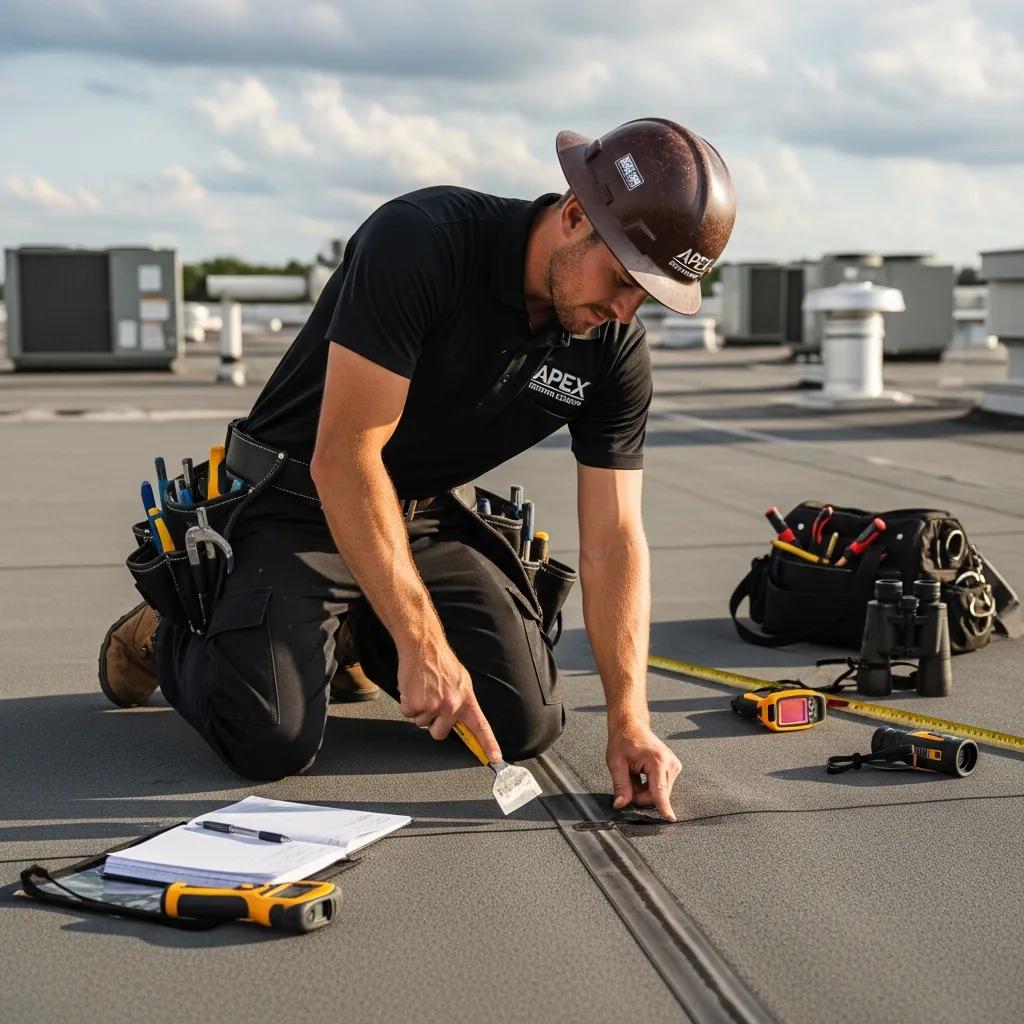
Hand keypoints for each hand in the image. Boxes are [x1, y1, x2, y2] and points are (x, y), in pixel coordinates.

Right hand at [396, 637, 501, 762]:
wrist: (423, 647)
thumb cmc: (441, 662)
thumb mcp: (460, 681)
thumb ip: (462, 702)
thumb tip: (462, 720)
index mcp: (466, 699)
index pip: (481, 726)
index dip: (488, 744)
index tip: (494, 758)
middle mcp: (451, 705)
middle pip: (439, 733)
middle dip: (433, 724)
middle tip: (432, 703)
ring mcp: (433, 705)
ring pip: (421, 723)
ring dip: (420, 709)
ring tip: (424, 690)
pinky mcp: (416, 703)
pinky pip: (408, 714)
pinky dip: (408, 703)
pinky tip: (414, 688)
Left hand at [606, 724, 681, 821]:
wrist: (631, 726)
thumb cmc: (624, 740)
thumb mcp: (616, 763)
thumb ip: (620, 786)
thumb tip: (621, 804)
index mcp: (657, 760)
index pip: (660, 789)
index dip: (663, 806)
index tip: (670, 818)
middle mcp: (670, 763)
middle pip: (657, 794)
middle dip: (641, 795)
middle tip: (629, 780)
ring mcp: (674, 765)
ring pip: (660, 792)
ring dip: (645, 790)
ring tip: (635, 774)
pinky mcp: (674, 768)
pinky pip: (662, 787)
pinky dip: (650, 785)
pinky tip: (642, 774)